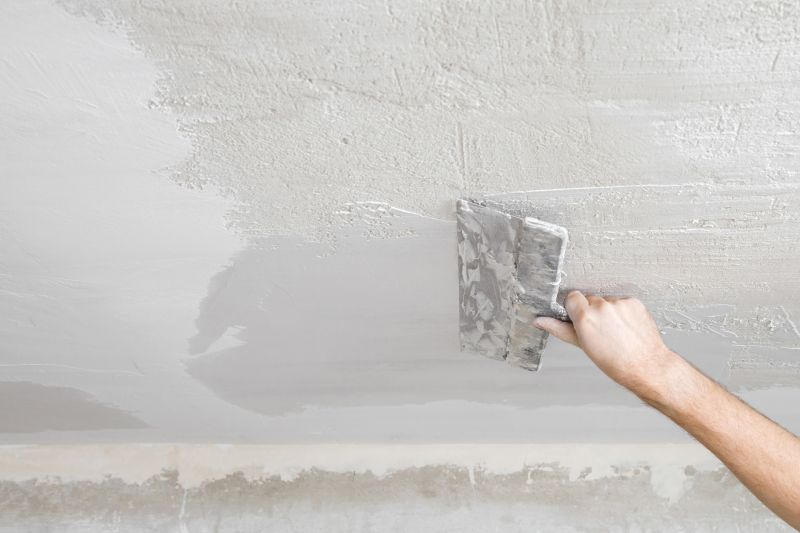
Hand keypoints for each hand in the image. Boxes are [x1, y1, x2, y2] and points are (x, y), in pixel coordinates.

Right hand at [534, 291, 677, 398]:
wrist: (647, 366)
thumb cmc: (614, 362)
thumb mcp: (583, 346)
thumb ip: (559, 329)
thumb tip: (540, 321)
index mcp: (585, 317)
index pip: (571, 297)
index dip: (575, 309)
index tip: (580, 320)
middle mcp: (602, 307)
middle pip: (589, 299)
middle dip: (592, 311)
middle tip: (600, 331)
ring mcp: (620, 303)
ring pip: (606, 301)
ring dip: (608, 312)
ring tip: (616, 331)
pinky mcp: (634, 302)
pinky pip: (622, 302)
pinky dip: (623, 312)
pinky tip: (626, 327)